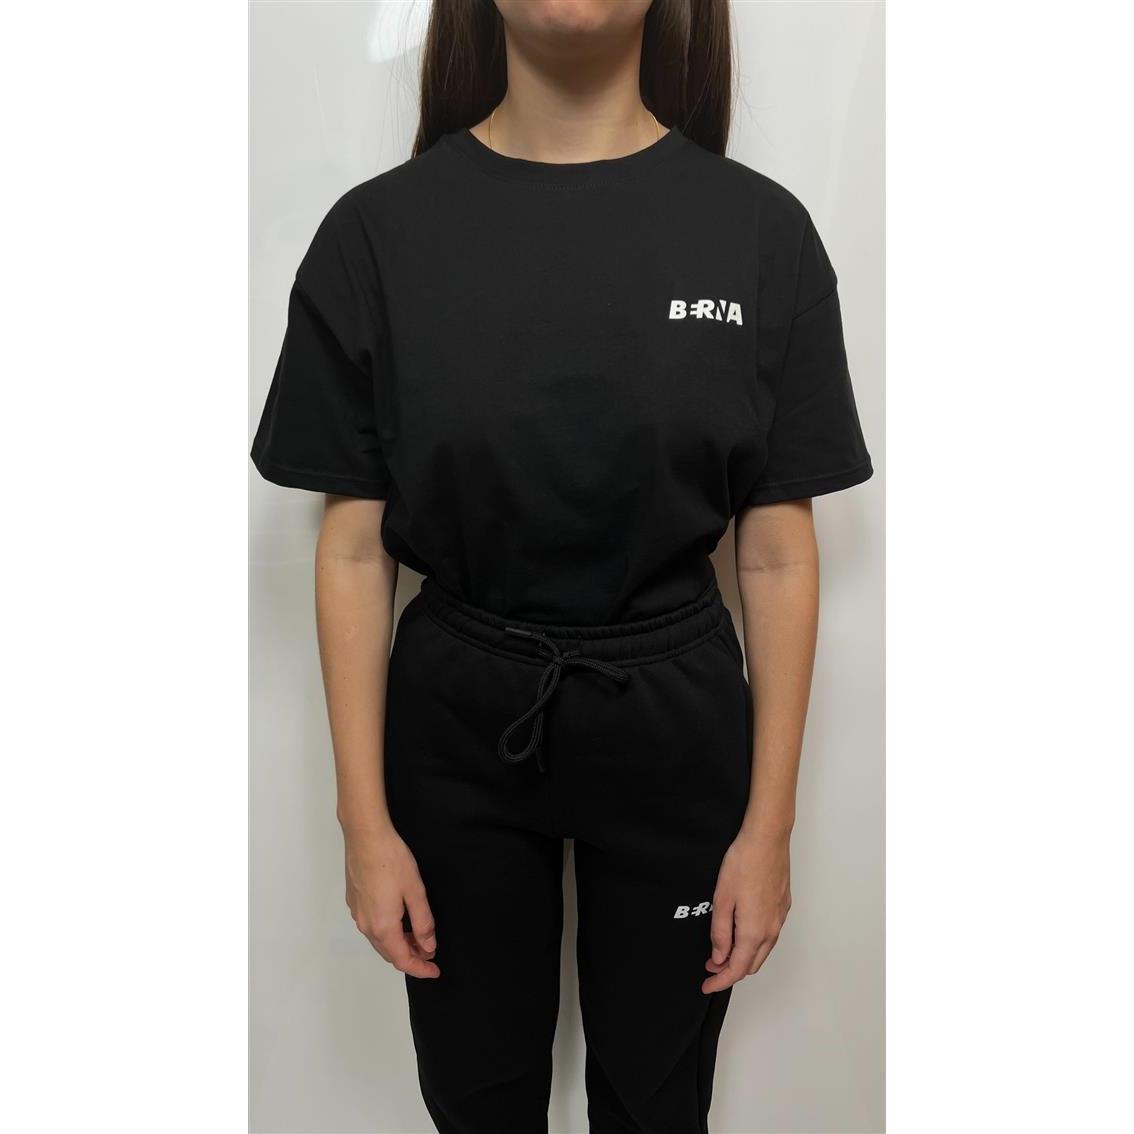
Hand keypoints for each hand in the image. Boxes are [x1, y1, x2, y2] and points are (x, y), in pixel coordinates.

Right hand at [344, 825, 438, 978]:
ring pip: (379, 940)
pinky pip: (371, 926)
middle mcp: (366, 925)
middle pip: (389, 953)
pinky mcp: (354, 901)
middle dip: (411, 957)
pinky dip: (387, 931)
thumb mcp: (415, 891)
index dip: (420, 969)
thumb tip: (428, 946)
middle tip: (430, 953)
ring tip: (418, 937)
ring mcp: (357, 913)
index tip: (435, 970)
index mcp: (383, 927)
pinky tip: (399, 919)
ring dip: (398, 944)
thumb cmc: (391, 860)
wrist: (365, 836)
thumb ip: (422, 922)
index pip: (402, 960)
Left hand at [702, 827, 791, 993]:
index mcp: (754, 932)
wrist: (767, 839)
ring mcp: (780, 918)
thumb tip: (719, 957)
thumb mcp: (722, 899)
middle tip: (710, 965)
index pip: (736, 970)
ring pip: (763, 951)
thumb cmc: (743, 864)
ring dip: (743, 957)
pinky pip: (770, 935)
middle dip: (730, 971)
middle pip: (752, 965)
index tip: (706, 985)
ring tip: (722, 949)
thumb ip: (721, 932)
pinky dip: (755, 943)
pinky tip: (741, 931)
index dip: (720, 981)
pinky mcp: (783, 907)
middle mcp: (771, 930)